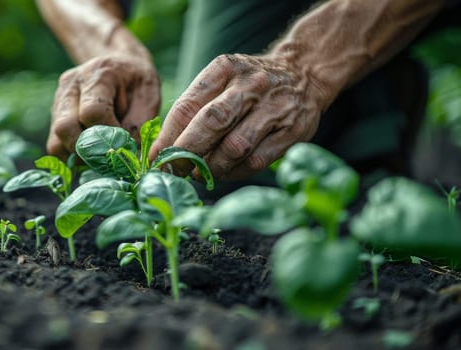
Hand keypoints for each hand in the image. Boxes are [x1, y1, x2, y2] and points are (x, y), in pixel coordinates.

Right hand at [47, 55, 160, 157]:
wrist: (121, 66)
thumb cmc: (137, 84)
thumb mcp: (149, 98)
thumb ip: (137, 127)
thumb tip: (123, 155)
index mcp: (99, 75)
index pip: (92, 112)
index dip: (108, 136)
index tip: (124, 144)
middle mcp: (72, 84)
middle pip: (65, 127)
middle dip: (87, 150)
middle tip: (108, 157)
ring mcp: (59, 99)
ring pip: (55, 140)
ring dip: (77, 156)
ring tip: (100, 156)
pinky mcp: (55, 113)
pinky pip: (55, 144)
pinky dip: (71, 155)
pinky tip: (90, 152)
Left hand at [149, 53, 330, 180]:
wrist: (304, 73)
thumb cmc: (248, 84)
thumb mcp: (221, 79)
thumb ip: (194, 106)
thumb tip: (162, 148)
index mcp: (225, 68)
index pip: (188, 104)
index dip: (168, 135)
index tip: (156, 156)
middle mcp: (251, 85)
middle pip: (212, 123)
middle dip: (187, 152)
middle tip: (173, 170)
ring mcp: (275, 108)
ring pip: (235, 147)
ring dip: (211, 166)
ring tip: (198, 173)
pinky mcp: (293, 131)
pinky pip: (256, 161)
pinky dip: (234, 172)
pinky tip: (224, 172)